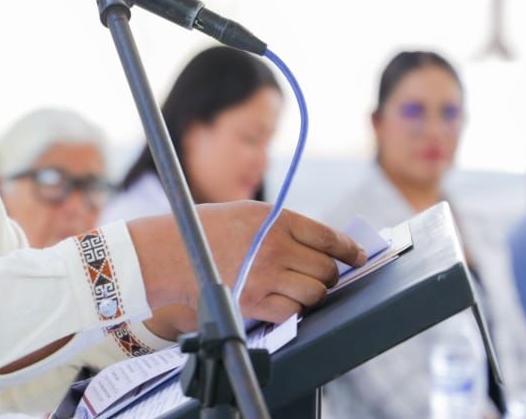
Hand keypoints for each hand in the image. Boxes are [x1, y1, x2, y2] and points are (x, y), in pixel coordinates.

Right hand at [129, 201, 364, 327]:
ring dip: (314, 293)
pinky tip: (286, 300)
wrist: (169, 252)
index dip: (349, 250)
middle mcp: (274, 247)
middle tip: (322, 274)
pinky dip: (295, 309)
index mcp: (275, 219)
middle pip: (326, 268)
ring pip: (314, 293)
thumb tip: (322, 244)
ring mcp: (265, 277)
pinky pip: (293, 312)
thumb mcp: (249, 212)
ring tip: (303, 288)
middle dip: (329, 273)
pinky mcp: (253, 303)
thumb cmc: (207, 229)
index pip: (328, 237)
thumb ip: (284, 225)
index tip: (357, 255)